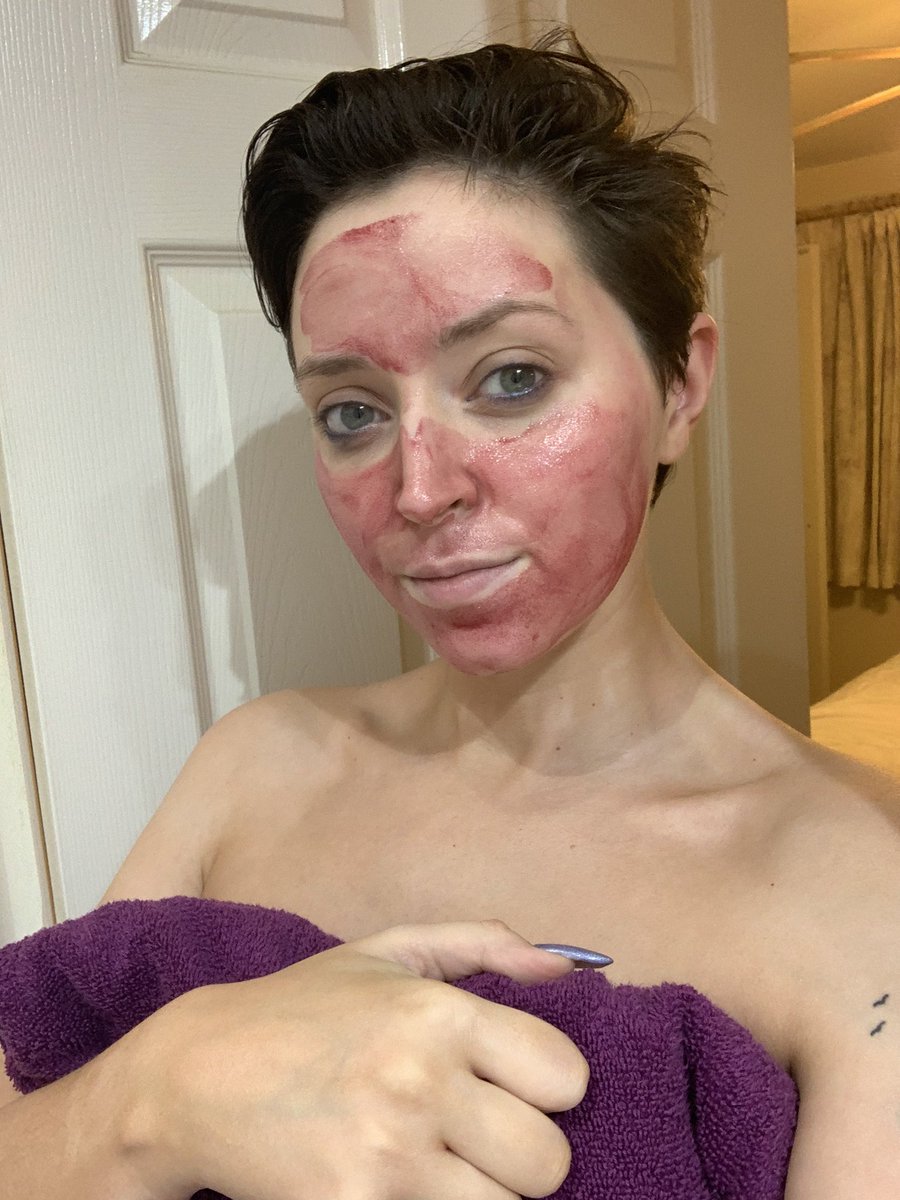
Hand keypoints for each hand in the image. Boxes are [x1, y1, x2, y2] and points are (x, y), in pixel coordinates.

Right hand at [127, 919, 588, 1199]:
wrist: (193, 1078)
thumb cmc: (300, 1009)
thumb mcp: (386, 951)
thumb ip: (483, 944)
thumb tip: (570, 966)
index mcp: (438, 1012)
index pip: (565, 1077)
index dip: (546, 1087)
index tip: (509, 1087)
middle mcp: (420, 1082)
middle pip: (547, 1162)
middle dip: (519, 1154)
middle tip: (472, 1136)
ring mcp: (387, 1158)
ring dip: (479, 1192)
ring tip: (435, 1161)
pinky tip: (395, 1182)